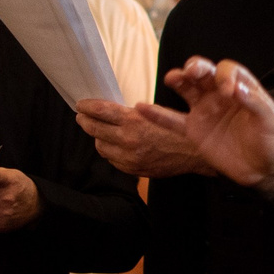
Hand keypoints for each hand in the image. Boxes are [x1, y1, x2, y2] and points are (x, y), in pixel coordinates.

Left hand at [75, 100, 216, 179]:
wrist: (194, 153)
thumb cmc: (178, 128)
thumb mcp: (156, 111)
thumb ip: (131, 112)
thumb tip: (109, 110)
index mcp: (133, 120)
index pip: (100, 111)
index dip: (86, 107)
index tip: (80, 104)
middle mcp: (128, 139)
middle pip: (94, 129)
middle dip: (85, 120)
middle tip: (82, 116)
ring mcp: (128, 157)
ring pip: (100, 146)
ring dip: (98, 136)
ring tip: (100, 131)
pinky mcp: (132, 169)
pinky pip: (112, 159)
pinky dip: (110, 150)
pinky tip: (115, 144)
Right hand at [164, 58, 273, 193]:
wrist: (263, 170)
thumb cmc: (271, 142)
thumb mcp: (270, 122)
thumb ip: (256, 104)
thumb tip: (237, 88)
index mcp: (240, 87)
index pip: (228, 70)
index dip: (225, 75)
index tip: (229, 91)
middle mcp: (219, 94)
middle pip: (203, 73)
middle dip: (196, 67)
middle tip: (192, 71)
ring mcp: (205, 111)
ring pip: (186, 90)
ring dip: (178, 80)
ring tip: (172, 78)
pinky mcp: (194, 130)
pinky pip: (172, 120)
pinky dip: (157, 115)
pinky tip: (141, 108)